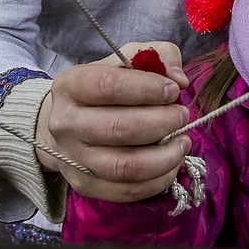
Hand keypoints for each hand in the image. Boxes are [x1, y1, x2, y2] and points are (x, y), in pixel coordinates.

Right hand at [37, 41, 191, 202]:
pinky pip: (128, 190)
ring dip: (165, 156)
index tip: (173, 90)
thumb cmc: (102, 90)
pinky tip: (172, 163)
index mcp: (71, 85)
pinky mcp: (85, 185)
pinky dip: (158, 179)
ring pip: (126, 166)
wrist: (67, 125)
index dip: (147, 88)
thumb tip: (179, 79)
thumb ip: (156, 57)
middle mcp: (65, 123)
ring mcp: (73, 158)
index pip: (108, 86)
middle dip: (162, 122)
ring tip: (183, 141)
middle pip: (120, 129)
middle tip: (182, 116)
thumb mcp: (122, 62)